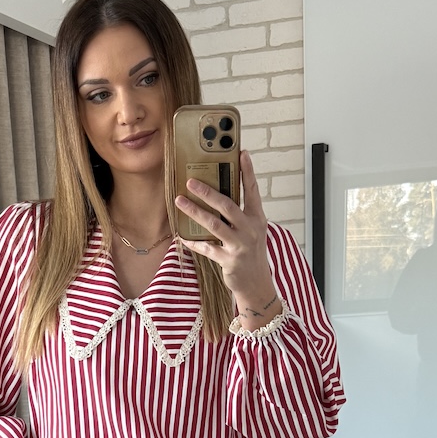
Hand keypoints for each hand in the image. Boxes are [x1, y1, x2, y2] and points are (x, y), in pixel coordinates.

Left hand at [175, 150, 279, 320]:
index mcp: (257, 218)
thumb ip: (239, 214)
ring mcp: (240, 245)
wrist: (257, 284)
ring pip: (214, 224)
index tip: (241, 153)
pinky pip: (207, 248)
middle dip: (207, 192)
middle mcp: (250, 229)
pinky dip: (194, 242)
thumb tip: (218, 195)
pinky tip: (182, 237)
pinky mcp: (229, 260)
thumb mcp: (251, 230)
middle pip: (227, 205)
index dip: (247, 171)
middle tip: (190, 181)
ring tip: (179, 200)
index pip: (252, 190)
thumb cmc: (251, 253)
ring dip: (194, 211)